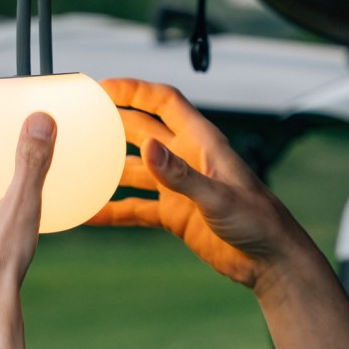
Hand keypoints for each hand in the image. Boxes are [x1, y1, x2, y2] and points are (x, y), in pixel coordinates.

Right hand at [89, 78, 317, 293]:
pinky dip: (114, 210)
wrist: (270, 261)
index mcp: (202, 143)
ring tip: (77, 166)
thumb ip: (181, 174)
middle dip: (113, 122)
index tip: (103, 87)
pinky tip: (90, 214)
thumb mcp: (218, 196)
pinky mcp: (175, 215)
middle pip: (143, 130)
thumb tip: (148, 146)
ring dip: (108, 167)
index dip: (135, 90)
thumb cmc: (258, 222)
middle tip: (81, 119)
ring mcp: (179, 188)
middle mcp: (187, 160)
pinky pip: (137, 208)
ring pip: (134, 169)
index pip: (164, 103)